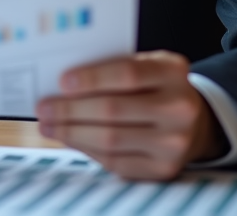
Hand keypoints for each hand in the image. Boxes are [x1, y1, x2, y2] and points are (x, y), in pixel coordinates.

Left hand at [35, 51, 225, 179]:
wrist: (192, 121)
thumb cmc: (154, 87)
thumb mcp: (145, 66)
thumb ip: (112, 69)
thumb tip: (62, 84)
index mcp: (173, 72)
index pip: (127, 73)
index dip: (92, 78)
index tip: (61, 82)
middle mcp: (180, 107)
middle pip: (114, 109)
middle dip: (71, 110)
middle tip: (44, 108)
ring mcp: (174, 142)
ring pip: (111, 140)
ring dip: (72, 133)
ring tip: (49, 125)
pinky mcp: (164, 169)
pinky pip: (116, 162)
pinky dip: (87, 150)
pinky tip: (70, 140)